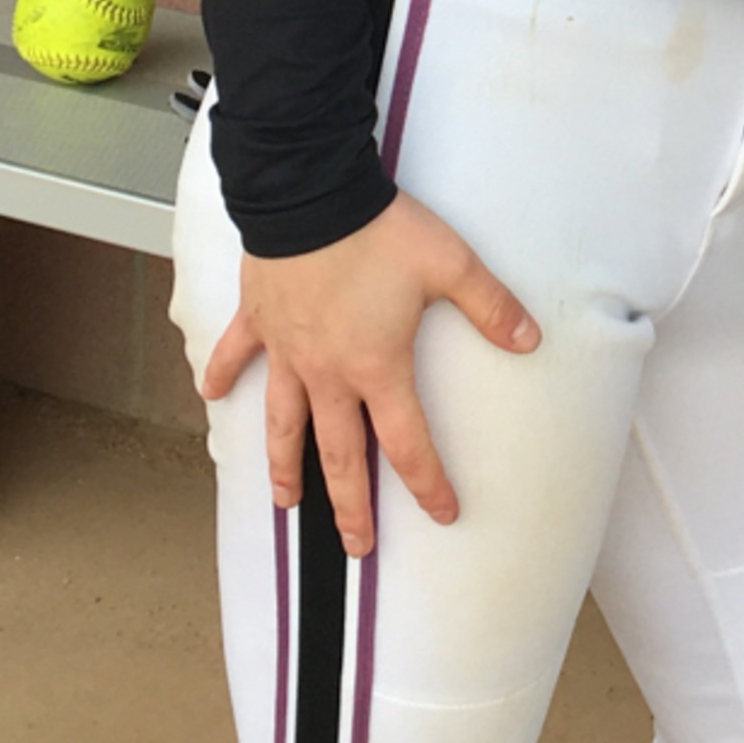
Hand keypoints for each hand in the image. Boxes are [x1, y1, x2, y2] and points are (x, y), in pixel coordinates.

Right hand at [200, 192, 539, 557]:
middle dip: (349, 506)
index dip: (428, 482)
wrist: (310, 196)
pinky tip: (212, 398)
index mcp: (376, 367)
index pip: (407, 442)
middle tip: (356, 547)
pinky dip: (221, 377)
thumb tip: (531, 340)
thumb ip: (492, 307)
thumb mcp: (451, 265)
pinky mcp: (257, 320)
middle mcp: (326, 373)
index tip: (443, 513)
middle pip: (338, 455)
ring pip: (282, 424)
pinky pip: (234, 357)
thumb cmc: (380, 232)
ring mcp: (286, 351)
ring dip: (283, 466)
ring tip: (286, 503)